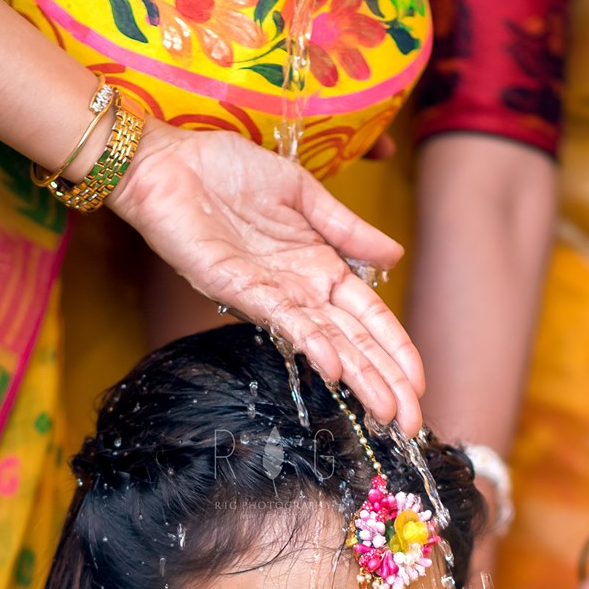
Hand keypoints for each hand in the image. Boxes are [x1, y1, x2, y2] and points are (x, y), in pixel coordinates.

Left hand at [111, 122, 423, 432]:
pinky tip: (334, 369)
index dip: (395, 350)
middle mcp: (299, 290)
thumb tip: (395, 256)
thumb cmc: (226, 171)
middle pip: (354, 344)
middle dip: (386, 383)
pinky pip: (282, 322)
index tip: (419, 384)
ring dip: (357, 378)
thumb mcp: (302, 193)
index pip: (369, 319)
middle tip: (411, 423)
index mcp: (319, 267)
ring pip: (325, 343)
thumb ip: (346, 228)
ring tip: (384, 412)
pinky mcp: (238, 290)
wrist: (169, 164)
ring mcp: (271, 295)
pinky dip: (310, 345)